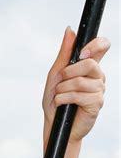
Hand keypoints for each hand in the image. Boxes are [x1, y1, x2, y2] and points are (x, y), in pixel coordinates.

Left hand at [42, 27, 109, 144]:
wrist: (55, 127)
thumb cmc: (55, 102)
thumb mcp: (56, 75)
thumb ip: (64, 54)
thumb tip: (70, 30)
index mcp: (90, 67)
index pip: (102, 46)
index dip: (95, 44)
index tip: (80, 53)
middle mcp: (97, 77)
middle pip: (90, 63)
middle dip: (68, 73)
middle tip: (59, 83)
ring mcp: (99, 90)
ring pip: (81, 81)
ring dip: (62, 89)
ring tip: (58, 96)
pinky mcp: (97, 103)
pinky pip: (79, 95)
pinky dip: (64, 98)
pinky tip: (61, 104)